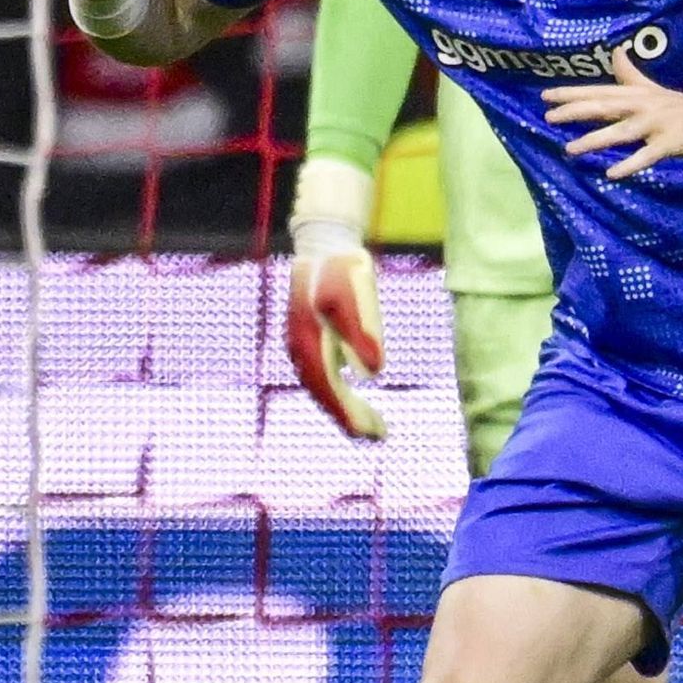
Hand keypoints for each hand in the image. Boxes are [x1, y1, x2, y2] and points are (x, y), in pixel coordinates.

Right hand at [283, 157, 386, 439]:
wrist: (324, 244)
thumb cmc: (340, 267)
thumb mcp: (355, 292)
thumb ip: (364, 330)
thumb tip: (375, 371)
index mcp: (308, 342)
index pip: (326, 389)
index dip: (346, 414)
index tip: (368, 433)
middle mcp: (301, 349)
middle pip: (325, 394)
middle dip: (350, 418)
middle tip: (380, 437)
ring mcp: (305, 345)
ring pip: (324, 388)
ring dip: (347, 410)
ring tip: (376, 428)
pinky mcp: (315, 340)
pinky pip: (326, 376)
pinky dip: (342, 394)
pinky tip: (360, 402)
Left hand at [544, 46, 682, 178]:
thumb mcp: (660, 91)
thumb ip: (633, 76)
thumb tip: (615, 52)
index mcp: (643, 95)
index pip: (602, 92)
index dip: (573, 94)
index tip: (545, 96)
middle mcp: (648, 106)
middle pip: (607, 106)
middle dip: (576, 111)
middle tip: (548, 117)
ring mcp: (662, 124)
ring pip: (622, 131)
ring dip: (595, 140)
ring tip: (570, 150)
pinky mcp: (676, 141)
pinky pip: (649, 154)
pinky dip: (630, 163)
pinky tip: (613, 173)